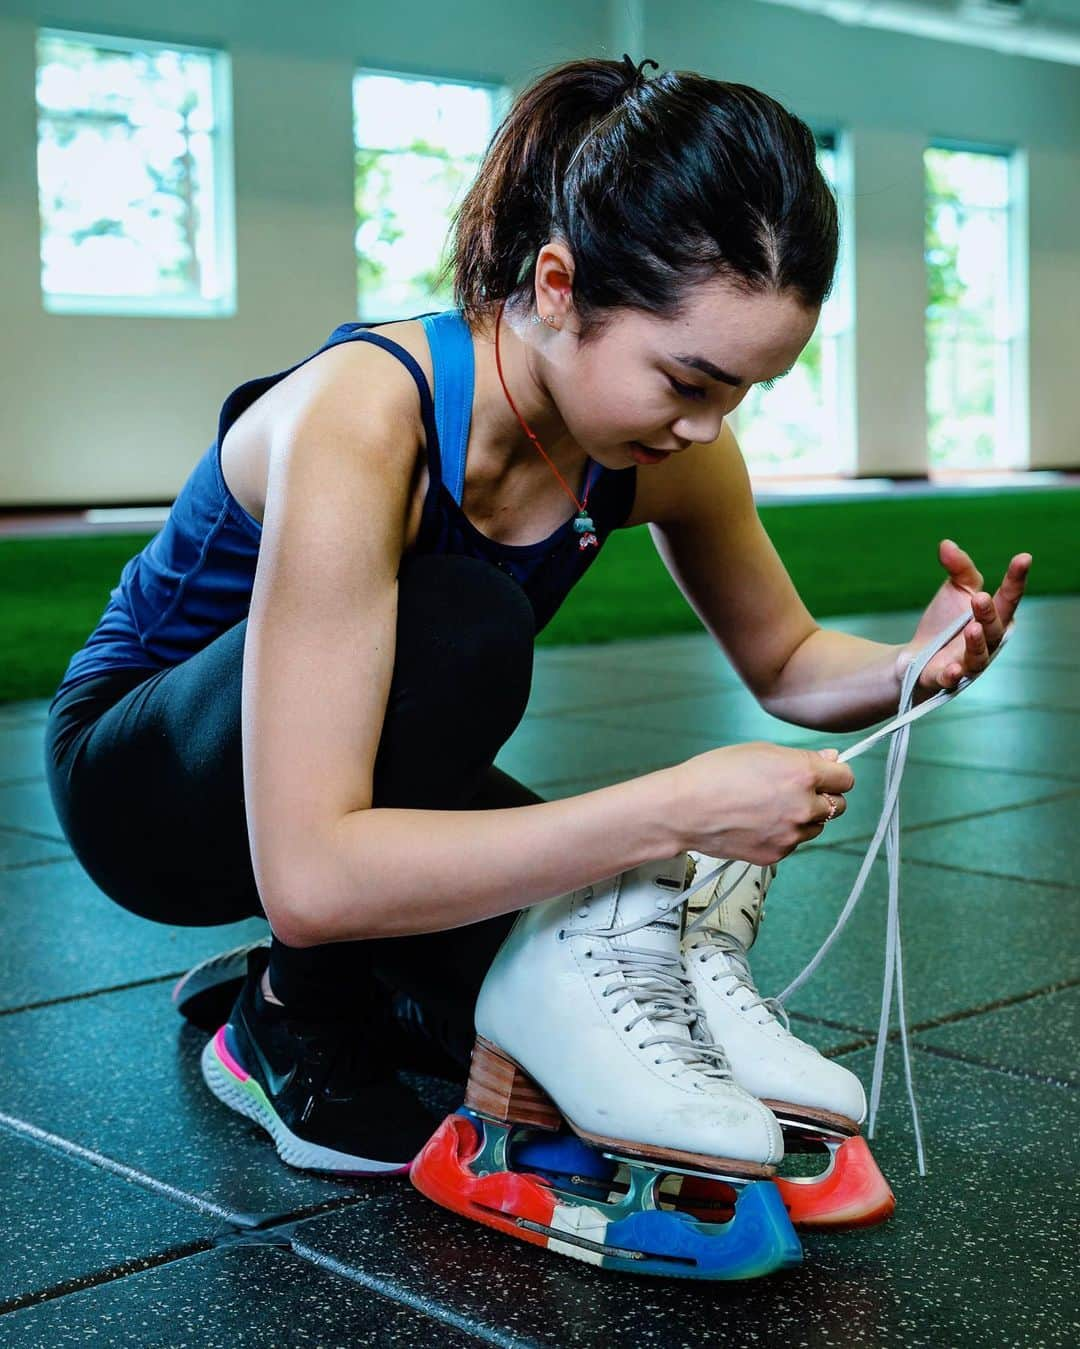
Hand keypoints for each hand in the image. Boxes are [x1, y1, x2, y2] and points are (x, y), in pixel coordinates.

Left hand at [897, 539, 1030, 705]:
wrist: (916, 654)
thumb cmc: (946, 621)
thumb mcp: (956, 590)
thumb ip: (958, 568)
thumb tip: (946, 544)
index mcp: (995, 616)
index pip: (1009, 597)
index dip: (1016, 579)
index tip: (1023, 558)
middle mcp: (988, 641)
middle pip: (994, 628)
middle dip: (988, 614)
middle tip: (980, 598)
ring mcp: (970, 662)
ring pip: (979, 655)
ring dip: (976, 643)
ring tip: (972, 628)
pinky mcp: (948, 678)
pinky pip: (953, 679)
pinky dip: (954, 674)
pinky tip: (952, 669)